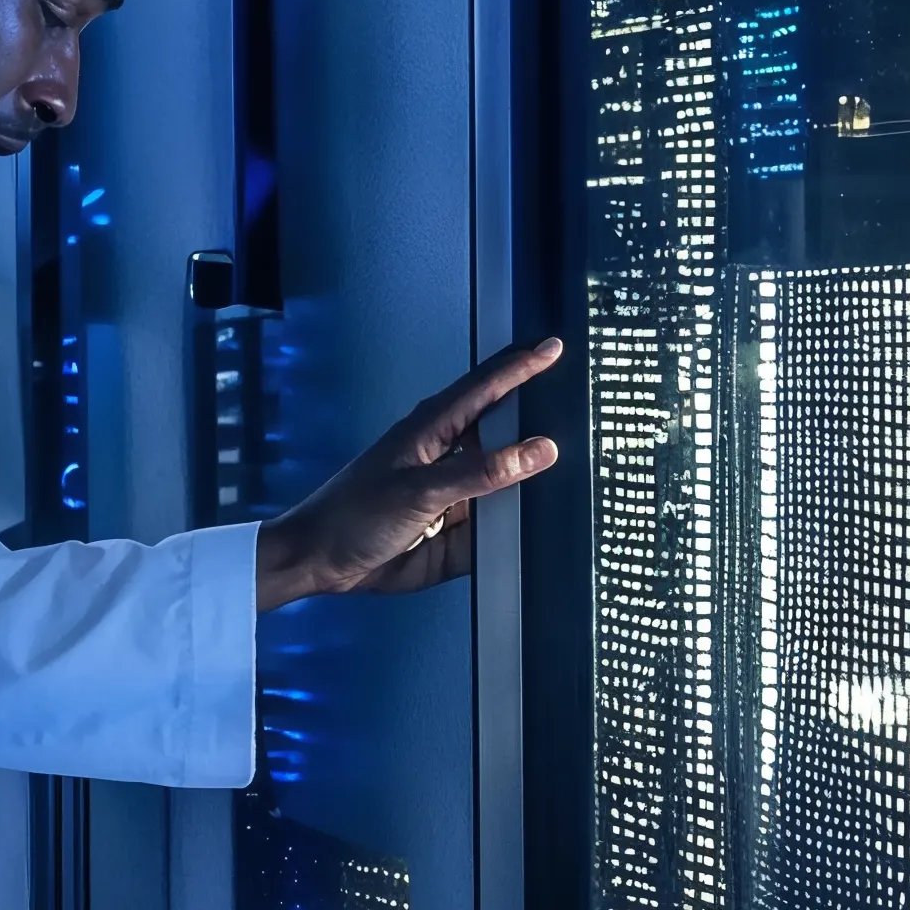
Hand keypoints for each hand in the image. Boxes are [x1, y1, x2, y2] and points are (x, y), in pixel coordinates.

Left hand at [252, 337, 562, 610]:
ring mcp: (457, 494)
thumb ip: (481, 472)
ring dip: (536, 477)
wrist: (322, 564)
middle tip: (585, 406)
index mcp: (435, 428)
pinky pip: (501, 523)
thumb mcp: (420, 491)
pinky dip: (522, 522)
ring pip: (508, 480)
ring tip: (587, 467)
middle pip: (505, 431)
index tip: (556, 345)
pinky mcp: (460, 530)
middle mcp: (451, 455)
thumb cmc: (355, 514)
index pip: (488, 386)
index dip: (522, 365)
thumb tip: (541, 449)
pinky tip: (553, 521)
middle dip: (540, 418)